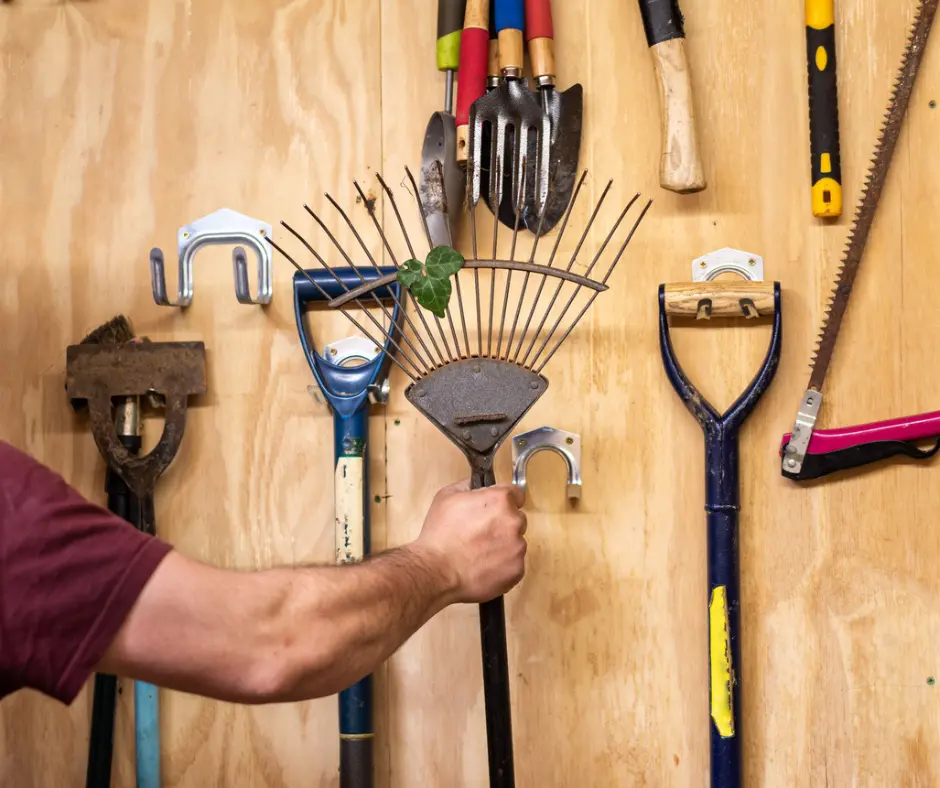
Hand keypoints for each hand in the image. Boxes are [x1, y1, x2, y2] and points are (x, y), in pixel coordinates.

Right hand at [415, 480, 527, 603]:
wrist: (436, 570)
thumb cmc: (439, 533)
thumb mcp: (447, 496)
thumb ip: (468, 485)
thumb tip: (476, 484)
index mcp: (500, 500)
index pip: (516, 494)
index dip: (503, 500)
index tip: (494, 508)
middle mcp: (514, 522)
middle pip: (516, 519)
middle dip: (503, 523)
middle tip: (481, 533)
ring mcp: (517, 547)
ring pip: (516, 542)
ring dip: (503, 545)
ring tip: (479, 553)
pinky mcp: (517, 570)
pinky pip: (514, 563)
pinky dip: (502, 565)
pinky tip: (483, 566)